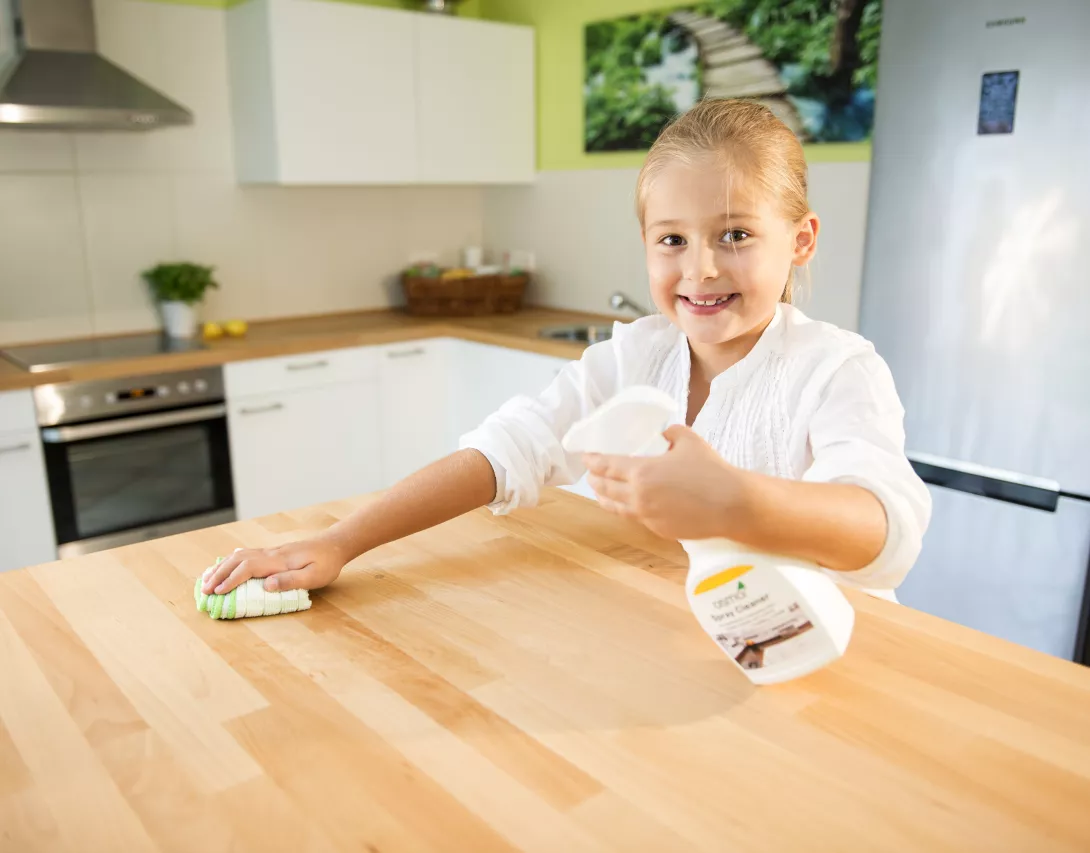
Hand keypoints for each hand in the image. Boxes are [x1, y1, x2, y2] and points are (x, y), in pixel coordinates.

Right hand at [200, 536, 349, 594]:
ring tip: (207, 579)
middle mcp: (270, 554)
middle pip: (238, 560)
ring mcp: (270, 552)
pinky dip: (231, 561)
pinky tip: (225, 565)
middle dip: (219, 575)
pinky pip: (246, 555)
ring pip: (239, 556)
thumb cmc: (326, 564)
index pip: (248, 568)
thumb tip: (266, 586)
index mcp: (279, 561)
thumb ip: (291, 581)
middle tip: (204, 590)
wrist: (334, 545)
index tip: (218, 592)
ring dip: (222, 567)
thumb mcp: (314, 576)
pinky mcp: (272, 553)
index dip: (231, 580)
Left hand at [583, 425, 746, 540]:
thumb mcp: (689, 440)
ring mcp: (647, 516)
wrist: (731, 505)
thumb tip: (663, 433)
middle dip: (594, 479)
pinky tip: (628, 505)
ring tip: (600, 491)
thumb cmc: (711, 470)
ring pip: (616, 507)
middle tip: (591, 473)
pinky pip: (634, 517)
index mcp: (641, 472)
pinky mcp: (658, 529)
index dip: (593, 461)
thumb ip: (671, 433)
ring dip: (604, 497)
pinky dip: (626, 508)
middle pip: (606, 488)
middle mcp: (638, 496)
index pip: (607, 466)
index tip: (586, 457)